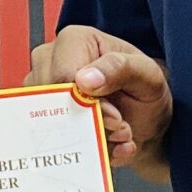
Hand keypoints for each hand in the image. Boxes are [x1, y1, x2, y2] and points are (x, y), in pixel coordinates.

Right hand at [27, 26, 171, 167]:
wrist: (149, 120)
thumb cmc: (146, 89)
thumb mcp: (147, 75)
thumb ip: (120, 69)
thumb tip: (83, 79)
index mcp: (73, 41)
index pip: (63, 76)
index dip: (86, 103)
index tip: (115, 117)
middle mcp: (50, 61)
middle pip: (52, 101)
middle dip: (89, 123)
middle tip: (120, 127)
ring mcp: (42, 90)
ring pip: (51, 123)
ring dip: (90, 138)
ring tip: (118, 133)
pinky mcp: (43, 115)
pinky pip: (52, 140)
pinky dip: (86, 150)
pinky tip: (109, 143)